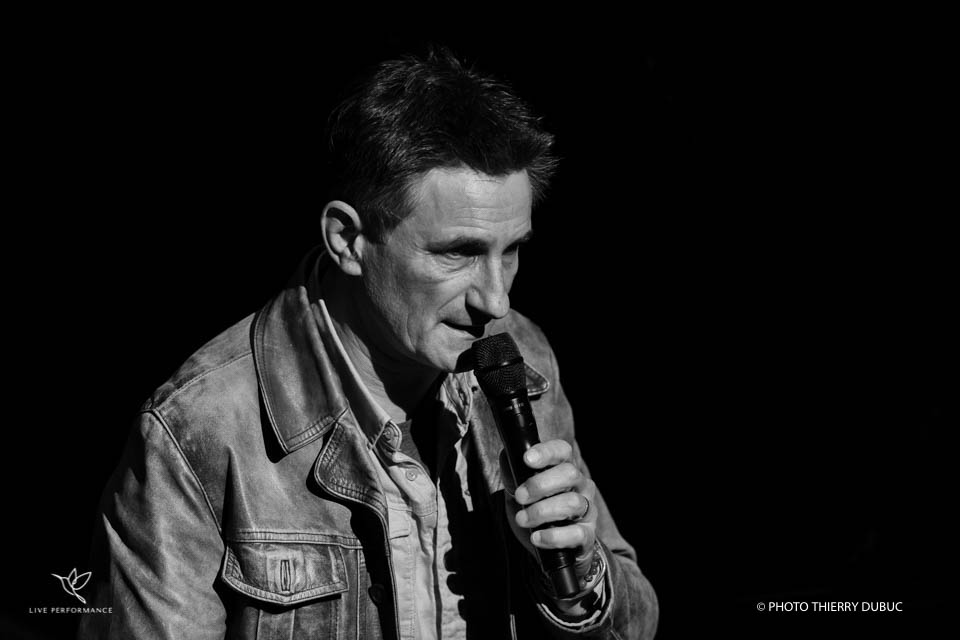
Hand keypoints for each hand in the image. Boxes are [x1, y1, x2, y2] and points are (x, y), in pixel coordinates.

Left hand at [501, 439, 598, 587]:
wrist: (550, 547)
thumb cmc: (536, 510)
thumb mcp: (520, 490)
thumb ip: (513, 474)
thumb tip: (506, 456)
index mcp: (565, 469)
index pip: (562, 451)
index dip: (546, 452)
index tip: (527, 459)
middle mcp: (581, 486)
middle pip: (569, 474)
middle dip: (540, 485)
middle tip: (520, 496)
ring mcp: (587, 510)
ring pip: (573, 503)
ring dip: (542, 511)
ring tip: (523, 519)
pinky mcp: (587, 536)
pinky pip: (577, 534)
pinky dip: (554, 536)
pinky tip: (537, 537)